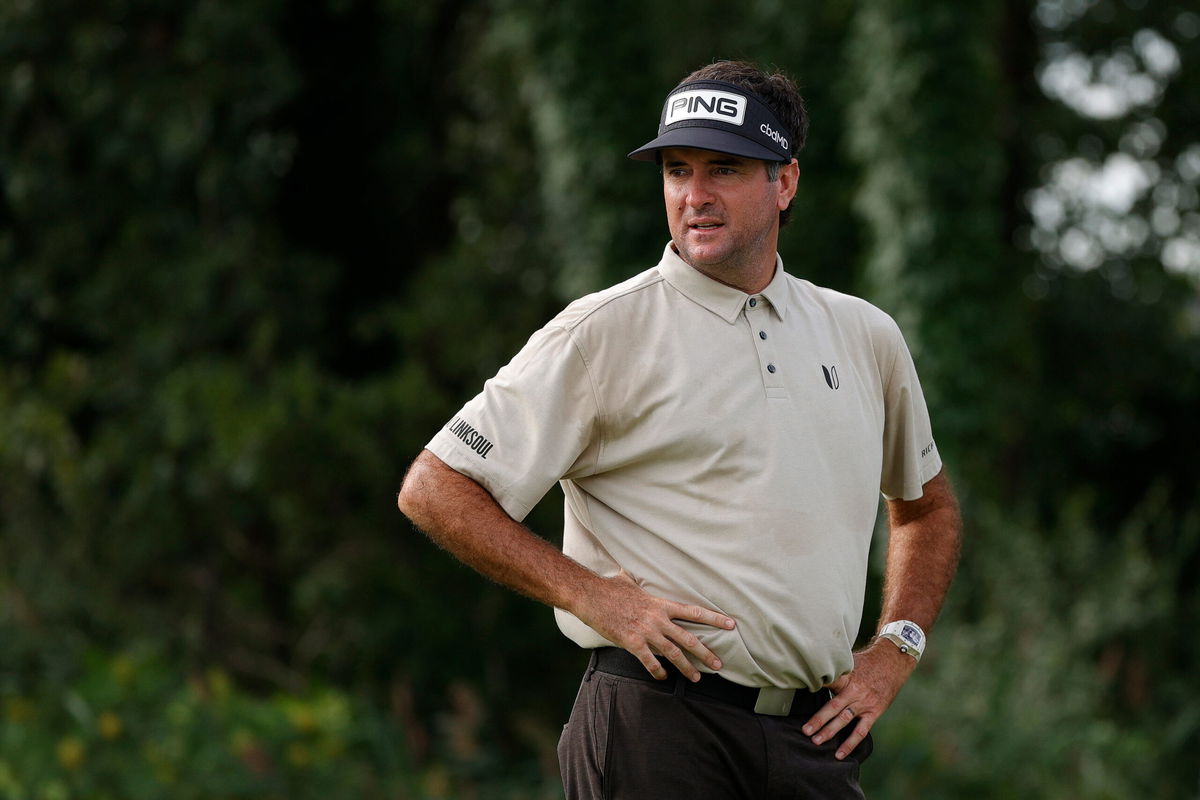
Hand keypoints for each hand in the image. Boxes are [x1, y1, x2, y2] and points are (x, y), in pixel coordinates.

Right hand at [573, 570, 735, 681]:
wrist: (590, 596)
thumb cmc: (609, 588)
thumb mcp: (629, 581)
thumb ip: (638, 582)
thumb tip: (634, 572)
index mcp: (660, 604)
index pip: (693, 612)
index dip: (714, 618)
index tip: (731, 624)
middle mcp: (657, 619)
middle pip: (689, 638)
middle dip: (706, 653)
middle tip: (720, 664)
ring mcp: (645, 631)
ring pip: (673, 653)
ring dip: (686, 667)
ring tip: (697, 678)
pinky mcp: (632, 642)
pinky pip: (649, 661)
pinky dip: (658, 671)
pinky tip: (664, 677)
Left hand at [802, 639, 915, 758]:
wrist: (893, 662)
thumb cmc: (867, 661)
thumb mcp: (849, 661)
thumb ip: (834, 671)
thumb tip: (813, 670)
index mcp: (846, 677)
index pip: (828, 682)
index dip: (815, 687)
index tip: (801, 693)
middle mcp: (854, 691)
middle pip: (833, 706)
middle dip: (818, 720)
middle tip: (805, 730)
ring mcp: (864, 703)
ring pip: (844, 720)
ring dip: (829, 731)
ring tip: (816, 741)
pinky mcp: (873, 712)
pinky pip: (860, 731)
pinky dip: (850, 743)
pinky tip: (839, 754)